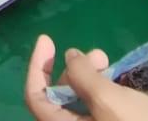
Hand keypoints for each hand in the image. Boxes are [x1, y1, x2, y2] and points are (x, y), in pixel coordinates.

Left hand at [25, 38, 147, 120]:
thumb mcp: (105, 97)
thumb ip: (82, 75)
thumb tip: (70, 57)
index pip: (36, 97)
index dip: (37, 67)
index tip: (47, 40)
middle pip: (57, 97)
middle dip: (73, 69)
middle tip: (98, 55)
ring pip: (77, 100)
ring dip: (87, 75)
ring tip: (106, 60)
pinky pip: (93, 106)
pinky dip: (98, 87)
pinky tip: (112, 76)